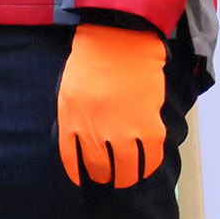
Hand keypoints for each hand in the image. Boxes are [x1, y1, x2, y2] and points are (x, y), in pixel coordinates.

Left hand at [56, 22, 168, 187]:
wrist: (120, 39)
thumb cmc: (92, 59)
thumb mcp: (69, 89)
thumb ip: (74, 117)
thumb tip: (82, 141)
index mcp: (72, 120)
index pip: (72, 160)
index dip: (79, 174)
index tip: (84, 180)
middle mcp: (96, 130)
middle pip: (100, 168)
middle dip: (104, 177)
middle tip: (109, 179)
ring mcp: (123, 131)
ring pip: (126, 169)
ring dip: (127, 178)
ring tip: (127, 179)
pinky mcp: (148, 126)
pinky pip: (150, 157)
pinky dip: (149, 167)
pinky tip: (146, 168)